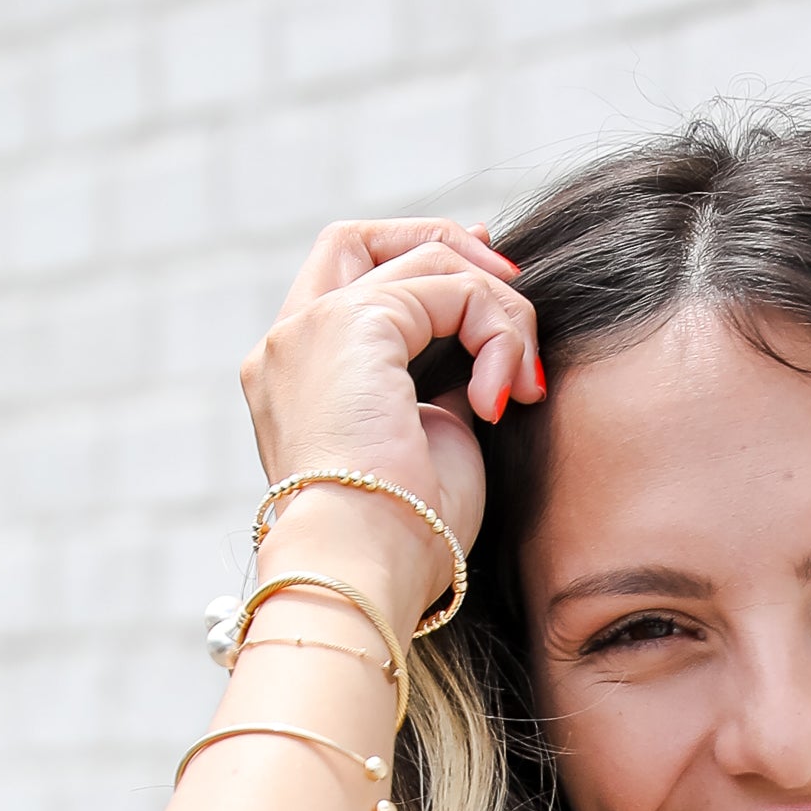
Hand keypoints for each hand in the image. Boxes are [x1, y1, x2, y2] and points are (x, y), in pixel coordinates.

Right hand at [239, 218, 543, 618]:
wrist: (367, 571)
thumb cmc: (402, 543)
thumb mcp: (426, 451)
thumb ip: (439, 393)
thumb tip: (480, 367)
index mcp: (297, 380)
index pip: (350, 283)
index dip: (422, 267)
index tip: (490, 282)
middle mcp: (290, 344)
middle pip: (362, 239)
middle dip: (444, 245)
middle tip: (509, 283)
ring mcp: (311, 328)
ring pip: (422, 261)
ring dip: (494, 310)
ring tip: (520, 384)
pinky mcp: (353, 325)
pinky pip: (448, 288)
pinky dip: (493, 330)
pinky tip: (500, 397)